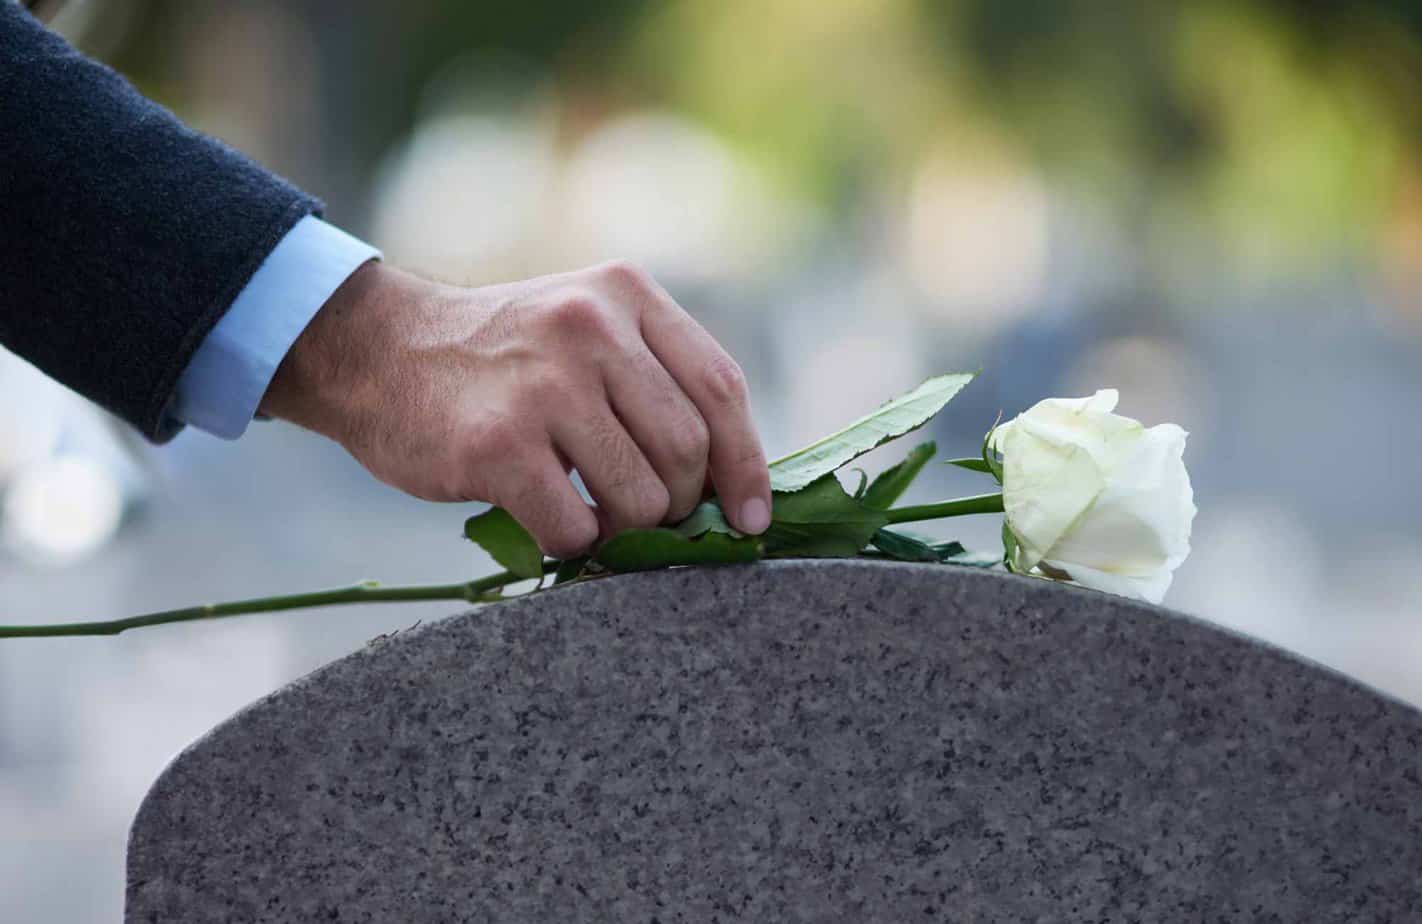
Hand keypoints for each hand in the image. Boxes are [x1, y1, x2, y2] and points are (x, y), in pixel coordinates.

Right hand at [260, 259, 771, 557]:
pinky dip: (574, 545)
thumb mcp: (584, 327)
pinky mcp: (498, 444)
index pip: (721, 387)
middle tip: (646, 515)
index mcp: (626, 294)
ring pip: (641, 496)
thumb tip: (733, 482)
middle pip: (687, 450)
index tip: (752, 516)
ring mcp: (544, 383)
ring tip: (594, 517)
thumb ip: (654, 378)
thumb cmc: (500, 361)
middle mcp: (590, 326)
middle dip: (680, 504)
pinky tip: (552, 523)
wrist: (378, 351)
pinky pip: (575, 527)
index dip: (747, 464)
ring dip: (626, 530)